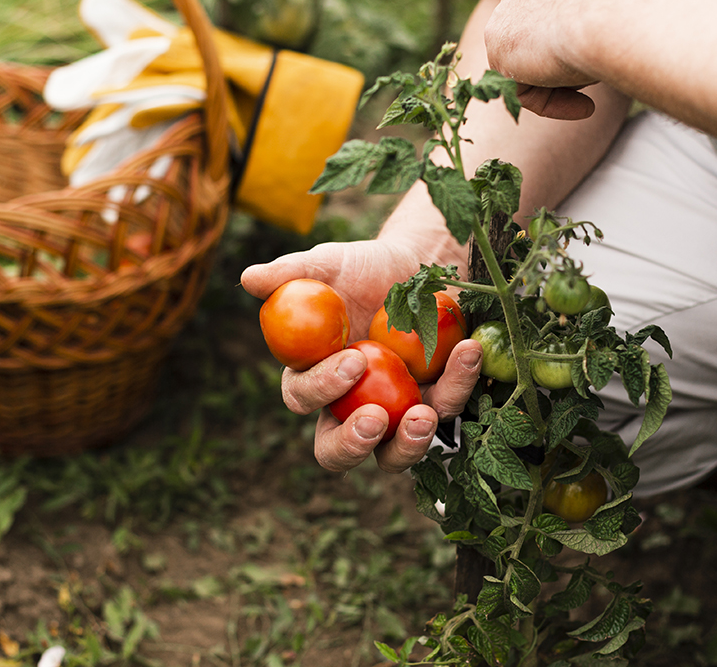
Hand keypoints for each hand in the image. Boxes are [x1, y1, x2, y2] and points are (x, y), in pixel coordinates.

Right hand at [241, 239, 480, 472]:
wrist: (420, 262)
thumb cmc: (365, 267)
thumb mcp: (331, 263)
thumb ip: (292, 272)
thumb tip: (248, 278)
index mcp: (314, 377)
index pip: (303, 398)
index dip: (321, 388)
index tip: (352, 362)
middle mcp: (350, 406)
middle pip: (337, 451)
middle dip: (352, 445)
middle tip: (374, 422)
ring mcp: (395, 412)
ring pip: (394, 455)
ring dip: (409, 443)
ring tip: (424, 415)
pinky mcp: (438, 402)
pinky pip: (448, 407)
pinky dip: (459, 383)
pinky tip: (468, 351)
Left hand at [484, 0, 641, 118]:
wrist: (616, 8)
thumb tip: (635, 16)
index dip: (581, 32)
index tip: (606, 49)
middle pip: (542, 29)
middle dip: (568, 57)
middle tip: (601, 72)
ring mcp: (509, 8)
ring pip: (532, 58)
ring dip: (564, 79)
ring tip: (598, 82)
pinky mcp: (499, 43)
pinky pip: (521, 86)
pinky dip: (553, 103)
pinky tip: (587, 107)